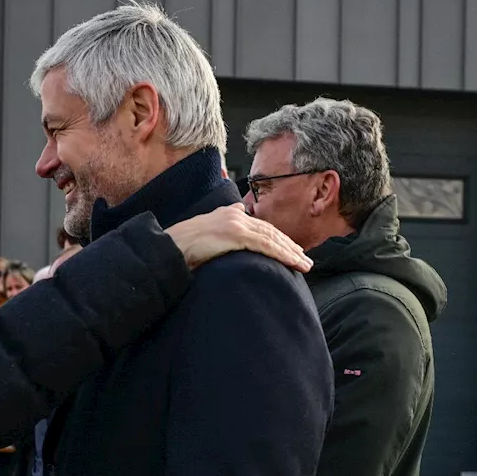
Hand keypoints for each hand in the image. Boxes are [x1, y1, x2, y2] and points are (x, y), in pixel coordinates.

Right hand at [166, 203, 310, 272]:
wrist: (171, 247)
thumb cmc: (184, 244)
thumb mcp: (206, 229)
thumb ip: (223, 221)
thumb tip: (239, 210)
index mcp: (230, 214)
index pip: (261, 227)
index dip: (278, 239)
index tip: (291, 250)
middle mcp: (236, 216)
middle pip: (270, 231)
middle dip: (290, 246)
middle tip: (305, 259)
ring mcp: (236, 224)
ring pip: (272, 238)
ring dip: (291, 253)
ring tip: (304, 265)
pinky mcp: (236, 235)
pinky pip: (266, 245)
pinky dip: (282, 254)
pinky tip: (293, 262)